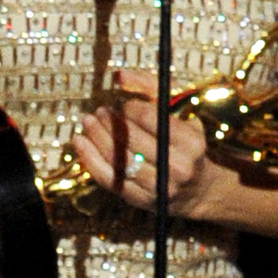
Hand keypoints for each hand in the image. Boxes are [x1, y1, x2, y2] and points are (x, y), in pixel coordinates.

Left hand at [68, 69, 212, 215]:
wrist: (197, 190)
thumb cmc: (185, 143)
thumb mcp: (179, 113)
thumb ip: (150, 89)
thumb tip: (119, 76)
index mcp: (191, 142)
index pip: (150, 119)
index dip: (130, 108)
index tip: (122, 105)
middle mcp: (177, 167)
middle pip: (131, 140)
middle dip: (109, 122)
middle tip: (99, 111)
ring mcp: (159, 187)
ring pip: (118, 159)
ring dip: (96, 137)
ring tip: (87, 121)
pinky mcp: (142, 201)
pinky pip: (110, 179)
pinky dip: (90, 159)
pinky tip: (80, 143)